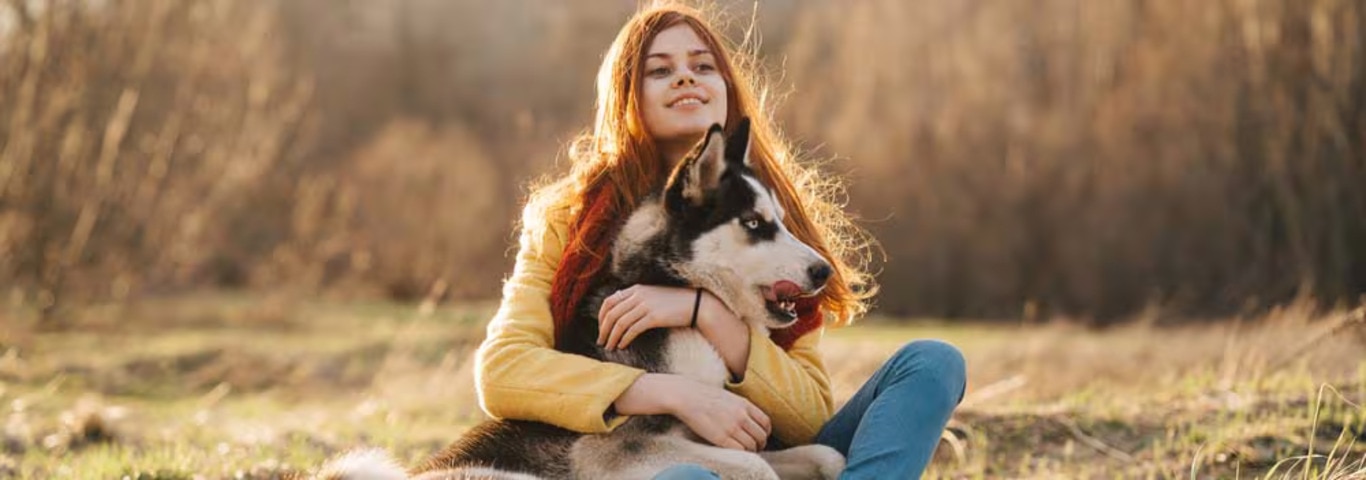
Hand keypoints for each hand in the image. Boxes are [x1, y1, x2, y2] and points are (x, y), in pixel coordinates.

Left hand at [597, 285, 699, 349]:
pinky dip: (624, 339)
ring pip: (620, 323)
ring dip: (612, 337)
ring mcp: (646, 306)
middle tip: (601, 342)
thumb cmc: (673, 302)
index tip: (601, 328)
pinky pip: (633, 330)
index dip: (601, 316)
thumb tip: (618, 307)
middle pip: (612, 314)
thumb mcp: (652, 295)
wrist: (695, 304)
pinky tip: (622, 346)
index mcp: (636, 289)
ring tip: (610, 347)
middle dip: (603, 330)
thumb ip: (635, 298)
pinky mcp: (654, 317)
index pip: (609, 301)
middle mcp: (638, 295)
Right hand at [615, 373, 770, 451]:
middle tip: (754, 448)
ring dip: (751, 451)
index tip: (760, 436)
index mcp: (744, 404)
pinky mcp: (721, 437)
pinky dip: (741, 454)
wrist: (686, 396)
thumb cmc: (703, 395)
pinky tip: (736, 452)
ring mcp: (732, 427)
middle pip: (761, 436)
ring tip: (745, 451)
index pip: (765, 422)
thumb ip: (741, 406)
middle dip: (760, 444)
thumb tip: (748, 417)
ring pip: (752, 445)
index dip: (765, 433)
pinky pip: (739, 450)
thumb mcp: (728, 396)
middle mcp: (741, 416)